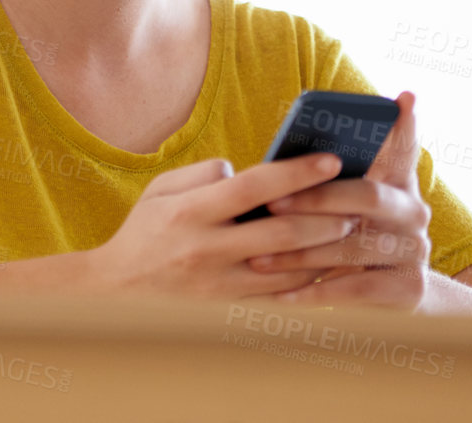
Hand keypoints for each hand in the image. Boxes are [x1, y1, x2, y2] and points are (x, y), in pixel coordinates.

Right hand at [80, 153, 362, 299]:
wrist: (117, 293)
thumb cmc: (146, 232)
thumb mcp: (160, 189)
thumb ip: (204, 173)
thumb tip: (248, 171)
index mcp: (190, 212)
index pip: (254, 187)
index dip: (297, 172)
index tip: (332, 159)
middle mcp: (207, 250)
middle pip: (282, 233)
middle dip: (325, 216)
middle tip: (354, 203)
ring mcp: (220, 286)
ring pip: (289, 270)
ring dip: (325, 251)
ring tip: (349, 231)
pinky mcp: (229, 312)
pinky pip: (280, 300)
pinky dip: (308, 284)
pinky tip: (327, 267)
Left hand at [244, 91, 432, 311]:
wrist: (388, 303)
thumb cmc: (347, 241)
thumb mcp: (340, 209)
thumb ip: (323, 182)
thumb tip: (279, 161)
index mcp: (398, 183)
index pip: (404, 147)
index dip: (406, 125)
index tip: (404, 97)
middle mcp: (414, 212)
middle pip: (367, 195)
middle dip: (316, 199)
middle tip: (273, 203)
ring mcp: (416, 250)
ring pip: (353, 244)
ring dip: (301, 252)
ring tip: (260, 257)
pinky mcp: (410, 289)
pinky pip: (355, 288)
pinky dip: (315, 292)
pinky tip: (282, 295)